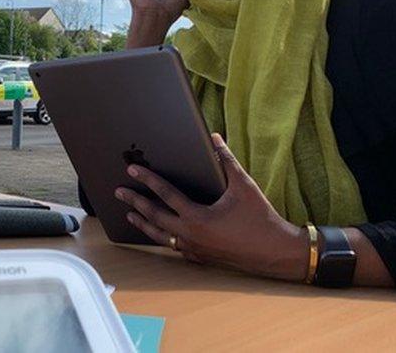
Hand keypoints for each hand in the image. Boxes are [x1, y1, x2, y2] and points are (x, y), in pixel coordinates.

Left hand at [115, 133, 309, 280]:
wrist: (276, 252)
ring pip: (161, 236)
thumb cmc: (260, 218)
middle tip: (119, 192)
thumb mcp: (243, 185)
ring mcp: (193, 249)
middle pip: (154, 217)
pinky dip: (162, 236)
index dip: (147, 180)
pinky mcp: (200, 258)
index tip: (133, 170)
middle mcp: (190, 235)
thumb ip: (226, 160)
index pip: (165, 194)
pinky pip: (174, 246)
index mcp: (197, 217)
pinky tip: (158, 231)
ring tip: (129, 213)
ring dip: (144, 223)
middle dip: (135, 202)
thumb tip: (214, 138)